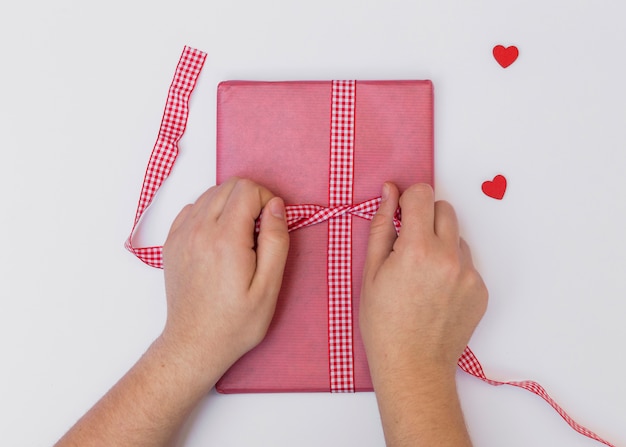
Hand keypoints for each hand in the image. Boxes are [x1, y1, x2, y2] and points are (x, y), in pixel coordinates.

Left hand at [161, 177, 289, 383]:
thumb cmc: (235, 323)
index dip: (267, 200)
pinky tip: (219, 237)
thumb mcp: (269, 287)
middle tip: (260, 231)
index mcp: (226, 239)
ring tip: (241, 236)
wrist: (194, 344)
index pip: (248, 189)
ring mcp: (181, 235)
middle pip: (230, 186)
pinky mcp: (171, 243)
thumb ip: (275, 241)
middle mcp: (199, 230)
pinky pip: (192, 208)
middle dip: (251, 199)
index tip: (272, 224)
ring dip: (231, 204)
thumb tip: (277, 206)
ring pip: (211, 193)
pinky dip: (210, 213)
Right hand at [361, 182, 487, 376]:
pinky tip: (435, 292)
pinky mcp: (480, 290)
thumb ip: (382, 226)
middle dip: (426, 217)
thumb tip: (389, 192)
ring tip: (422, 275)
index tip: (401, 213)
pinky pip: (467, 262)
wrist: (413, 366)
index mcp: (418, 249)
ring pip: (457, 237)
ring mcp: (469, 274)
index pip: (423, 194)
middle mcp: (449, 257)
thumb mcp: (371, 272)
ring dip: (440, 243)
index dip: (408, 199)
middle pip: (445, 209)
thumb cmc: (384, 323)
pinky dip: (452, 268)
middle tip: (409, 244)